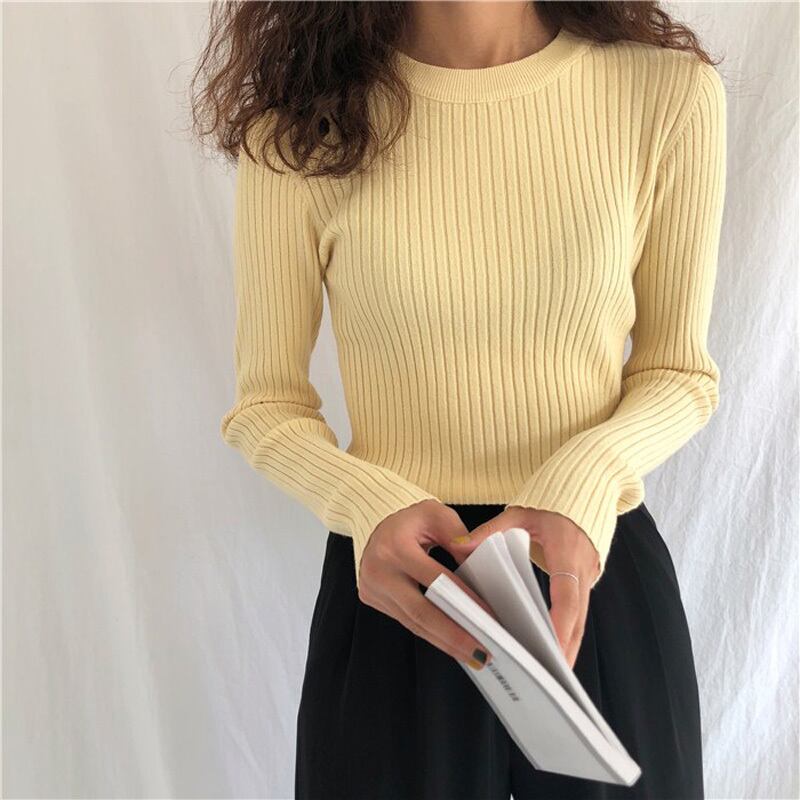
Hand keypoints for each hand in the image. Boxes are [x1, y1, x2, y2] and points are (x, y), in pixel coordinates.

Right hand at [358, 500, 500, 669]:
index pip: (436, 580)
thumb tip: (476, 563)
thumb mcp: (437, 515)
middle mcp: (378, 570)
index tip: (488, 619)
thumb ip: (458, 536)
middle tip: (482, 653)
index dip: (463, 601)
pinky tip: (450, 641)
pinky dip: (430, 632)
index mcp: (395, 547)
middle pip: (420, 612)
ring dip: (443, 641)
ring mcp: (371, 587)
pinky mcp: (370, 598)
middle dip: (453, 635)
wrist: (377, 524)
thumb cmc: (410, 520)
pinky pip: (405, 620)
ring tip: (472, 654)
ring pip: (412, 622)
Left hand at [452, 506, 600, 669]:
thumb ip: (490, 531)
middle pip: (577, 616)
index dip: (559, 621)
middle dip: (566, 646)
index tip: (550, 645)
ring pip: (581, 619)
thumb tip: (460, 545)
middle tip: (552, 675)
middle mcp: (583, 568)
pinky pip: (579, 613)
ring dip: (569, 645)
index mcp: (567, 551)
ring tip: (553, 674)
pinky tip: (553, 650)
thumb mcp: (519, 513)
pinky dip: (568, 632)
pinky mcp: (586, 582)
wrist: (580, 495)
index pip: (566, 593)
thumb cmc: (548, 506)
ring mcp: (589, 576)